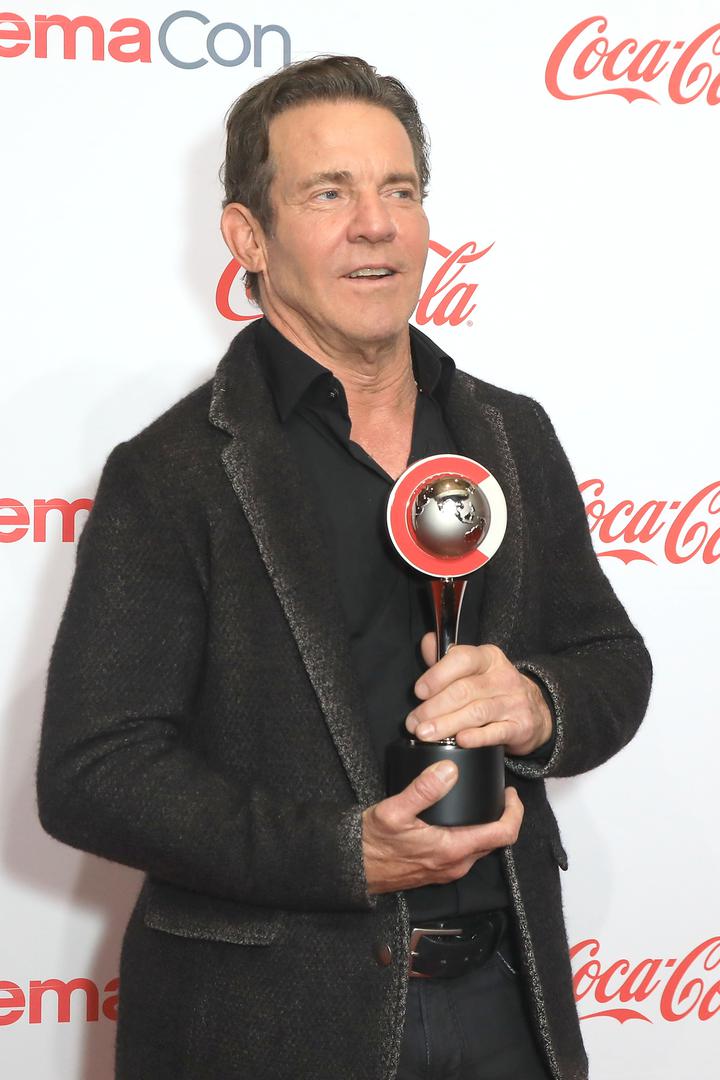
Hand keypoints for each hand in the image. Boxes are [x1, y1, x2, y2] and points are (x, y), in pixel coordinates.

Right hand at [362, 760, 523, 893]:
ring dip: (488, 825)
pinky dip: (473, 833)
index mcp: (453, 850)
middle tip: (499, 792)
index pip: (503, 834)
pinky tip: (462, 817)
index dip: (514, 812)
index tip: (510, 792)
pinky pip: (467, 851)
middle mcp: (456, 864)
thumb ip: (423, 790)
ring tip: (483, 801)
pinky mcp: (439, 869)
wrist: (353, 867)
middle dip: (503, 816)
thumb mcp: (394, 811)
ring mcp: (448, 869)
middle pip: (496, 841)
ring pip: (481, 847)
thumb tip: (449, 770)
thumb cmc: (372, 842)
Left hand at [406, 634, 552, 756]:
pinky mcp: (521, 726)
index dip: (438, 675)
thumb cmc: (494, 690)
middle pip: (464, 690)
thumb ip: (447, 660)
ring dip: (447, 724)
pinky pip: (496, 732)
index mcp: (489, 658)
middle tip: (415, 722)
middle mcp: (503, 677)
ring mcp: (514, 702)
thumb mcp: (474, 670)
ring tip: (426, 734)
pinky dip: (476, 738)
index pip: (462, 659)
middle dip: (434, 707)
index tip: (419, 692)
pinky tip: (459, 741)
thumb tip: (427, 642)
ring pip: (476, 712)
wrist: (536, 712)